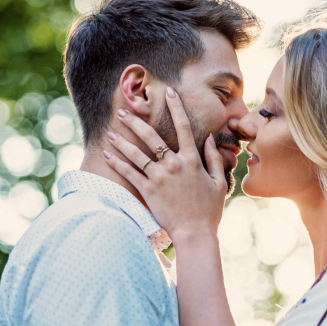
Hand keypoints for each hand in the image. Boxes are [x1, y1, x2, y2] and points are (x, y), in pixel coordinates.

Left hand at [103, 87, 226, 239]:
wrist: (195, 233)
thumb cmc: (209, 210)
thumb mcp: (218, 182)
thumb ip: (213, 158)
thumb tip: (209, 138)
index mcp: (192, 160)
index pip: (184, 127)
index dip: (176, 107)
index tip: (169, 92)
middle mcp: (174, 164)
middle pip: (152, 136)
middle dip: (137, 121)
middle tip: (124, 109)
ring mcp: (159, 177)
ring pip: (137, 153)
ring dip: (122, 140)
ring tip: (110, 131)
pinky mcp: (148, 191)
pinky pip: (129, 173)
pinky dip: (117, 162)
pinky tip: (107, 153)